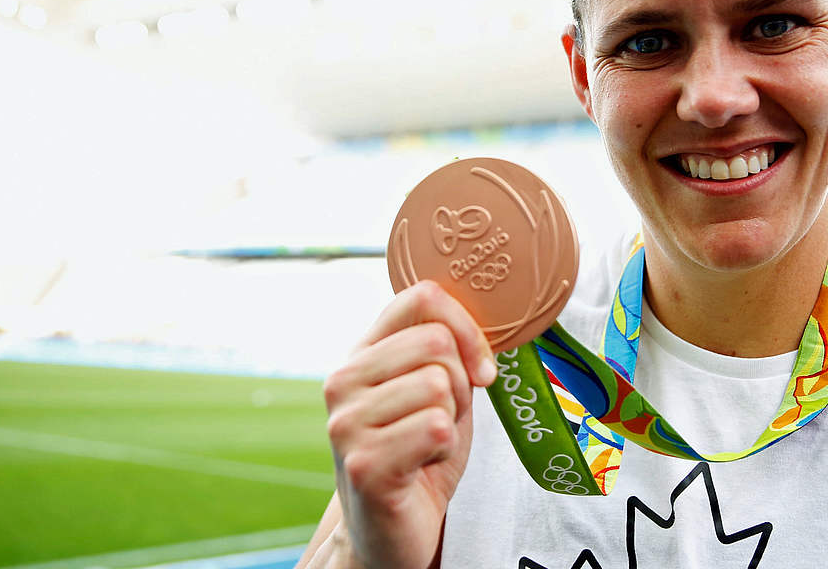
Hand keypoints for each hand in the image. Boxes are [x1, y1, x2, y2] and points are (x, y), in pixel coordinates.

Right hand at [321, 280, 496, 568]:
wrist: (391, 530)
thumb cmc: (419, 455)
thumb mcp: (435, 391)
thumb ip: (447, 352)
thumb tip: (486, 320)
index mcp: (360, 354)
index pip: (421, 297)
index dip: (466, 328)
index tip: (478, 368)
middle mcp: (342, 381)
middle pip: (437, 343)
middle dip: (459, 385)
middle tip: (439, 421)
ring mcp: (347, 423)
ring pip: (439, 386)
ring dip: (450, 422)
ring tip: (425, 446)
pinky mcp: (364, 464)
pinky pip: (437, 428)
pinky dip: (444, 449)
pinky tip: (421, 467)